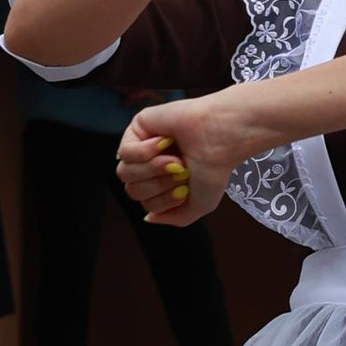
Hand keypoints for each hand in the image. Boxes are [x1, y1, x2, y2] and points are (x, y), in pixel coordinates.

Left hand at [118, 91, 255, 224]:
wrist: (221, 139)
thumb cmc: (214, 168)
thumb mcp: (199, 205)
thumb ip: (174, 218)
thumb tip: (147, 218)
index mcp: (162, 182)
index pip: (145, 203)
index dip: (164, 200)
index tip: (186, 188)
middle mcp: (150, 165)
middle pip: (132, 190)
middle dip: (158, 185)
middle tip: (182, 170)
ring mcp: (142, 145)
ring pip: (125, 172)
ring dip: (153, 169)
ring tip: (175, 158)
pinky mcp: (138, 126)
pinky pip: (125, 152)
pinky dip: (146, 152)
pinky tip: (165, 141)